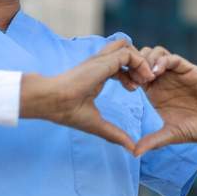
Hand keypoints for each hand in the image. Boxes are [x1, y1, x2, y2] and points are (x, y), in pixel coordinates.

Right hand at [19, 39, 154, 149]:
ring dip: (140, 61)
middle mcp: (99, 64)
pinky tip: (141, 81)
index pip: (118, 64)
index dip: (131, 74)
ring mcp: (101, 60)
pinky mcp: (104, 61)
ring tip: (144, 80)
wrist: (52, 101)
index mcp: (96, 74)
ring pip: (126, 45)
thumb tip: (131, 149)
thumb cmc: (67, 111)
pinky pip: (128, 54)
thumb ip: (115, 133)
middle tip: (143, 82)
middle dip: (138, 62)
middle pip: (123, 48)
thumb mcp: (97, 124)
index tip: (135, 90)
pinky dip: (139, 63)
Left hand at [132, 46, 196, 156]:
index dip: (128, 76)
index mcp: (155, 92)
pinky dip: (162, 61)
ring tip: (146, 77)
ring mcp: (176, 73)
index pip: (135, 75)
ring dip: (146, 60)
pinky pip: (172, 58)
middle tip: (134, 79)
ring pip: (155, 53)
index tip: (127, 87)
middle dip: (134, 64)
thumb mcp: (172, 135)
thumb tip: (134, 153)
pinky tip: (156, 72)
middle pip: (141, 58)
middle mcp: (164, 80)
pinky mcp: (189, 70)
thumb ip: (153, 141)